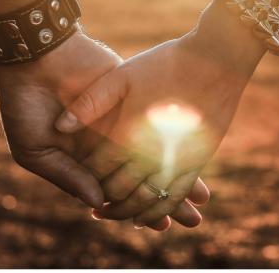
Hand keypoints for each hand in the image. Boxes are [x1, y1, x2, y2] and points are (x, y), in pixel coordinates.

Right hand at [0, 29, 208, 229]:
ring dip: (176, 175)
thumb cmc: (24, 103)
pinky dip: (175, 140)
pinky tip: (195, 158)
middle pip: (138, 177)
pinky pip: (154, 123)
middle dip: (164, 197)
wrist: (35, 55)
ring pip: (151, 153)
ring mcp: (118, 120)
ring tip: (201, 199)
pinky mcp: (128, 97)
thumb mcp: (34, 148)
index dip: (136, 207)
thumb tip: (97, 202)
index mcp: (80, 158)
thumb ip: (66, 175)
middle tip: (192, 220)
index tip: (159, 225)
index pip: (113, 189)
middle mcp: (103, 143)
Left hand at [54, 4, 264, 225]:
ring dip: (126, 212)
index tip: (79, 178)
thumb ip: (90, 101)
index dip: (85, 177)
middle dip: (102, 201)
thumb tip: (61, 127)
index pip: (97, 169)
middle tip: (92, 206)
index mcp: (128, 133)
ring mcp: (175, 161)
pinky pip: (173, 197)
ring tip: (111, 214)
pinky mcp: (197, 162)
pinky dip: (157, 212)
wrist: (217, 60)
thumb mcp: (123, 74)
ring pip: (145, 201)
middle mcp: (151, 154)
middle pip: (119, 191)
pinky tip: (145, 217)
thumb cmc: (167, 63)